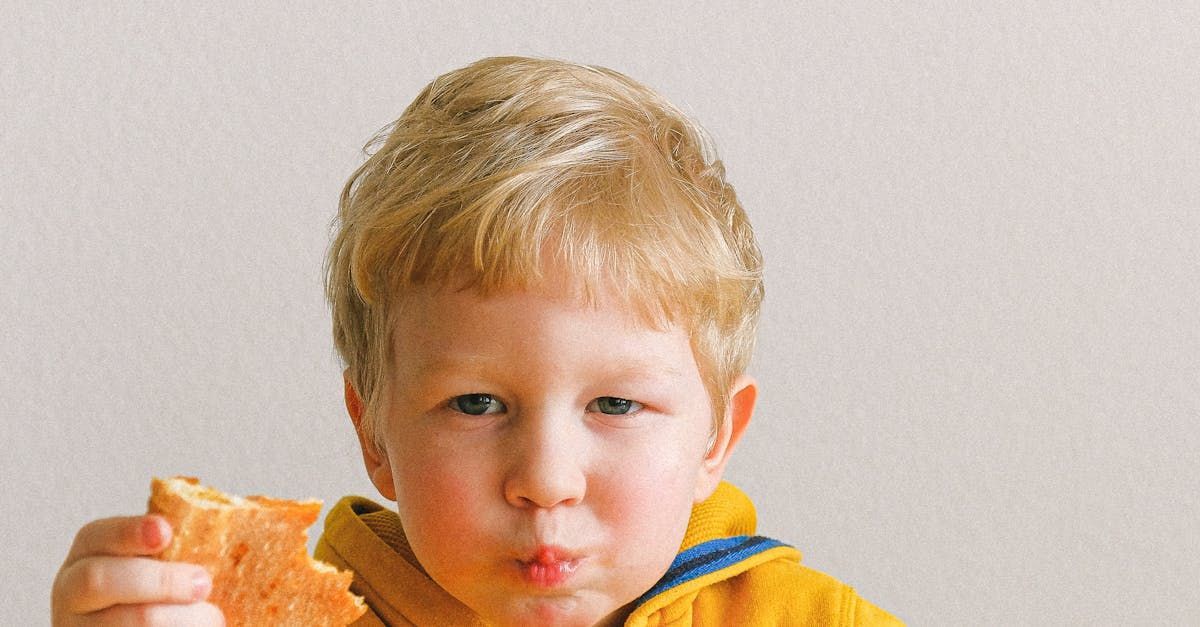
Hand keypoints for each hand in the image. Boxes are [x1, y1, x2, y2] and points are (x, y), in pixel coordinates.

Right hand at [52, 514, 224, 625]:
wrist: (134, 625)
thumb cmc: (158, 593)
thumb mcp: (154, 564)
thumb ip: (171, 550)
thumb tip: (223, 526)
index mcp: (87, 556)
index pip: (97, 535)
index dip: (130, 531)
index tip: (166, 531)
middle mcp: (71, 593)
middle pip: (101, 580)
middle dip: (159, 581)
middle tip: (203, 584)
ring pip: (121, 622)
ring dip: (175, 619)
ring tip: (212, 617)